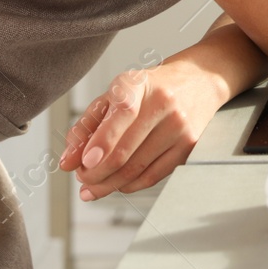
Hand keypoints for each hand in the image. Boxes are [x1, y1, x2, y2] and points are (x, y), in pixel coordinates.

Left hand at [59, 61, 224, 198]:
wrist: (200, 81)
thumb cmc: (150, 89)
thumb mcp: (115, 94)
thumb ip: (88, 125)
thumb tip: (68, 161)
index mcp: (139, 84)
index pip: (123, 111)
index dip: (103, 140)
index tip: (85, 162)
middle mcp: (163, 103)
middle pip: (125, 151)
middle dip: (95, 173)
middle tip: (81, 178)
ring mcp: (179, 126)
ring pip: (136, 169)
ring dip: (108, 184)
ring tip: (92, 187)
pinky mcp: (189, 145)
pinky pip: (153, 176)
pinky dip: (129, 185)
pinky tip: (117, 185)